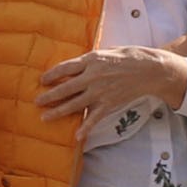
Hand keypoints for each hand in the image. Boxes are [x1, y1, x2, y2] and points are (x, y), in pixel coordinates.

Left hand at [35, 46, 186, 120]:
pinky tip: (77, 136)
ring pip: (74, 104)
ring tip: (45, 117)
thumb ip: (91, 59)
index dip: (51, 74)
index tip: (41, 80)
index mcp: (91, 60)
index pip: (65, 68)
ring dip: (58, 111)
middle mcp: (92, 76)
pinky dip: (85, 128)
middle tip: (36, 101)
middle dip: (49, 96)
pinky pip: (94, 117)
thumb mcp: (107, 51)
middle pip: (65, 88)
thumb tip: (76, 64)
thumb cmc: (129, 56)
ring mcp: (100, 91)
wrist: (150, 69)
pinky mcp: (109, 103)